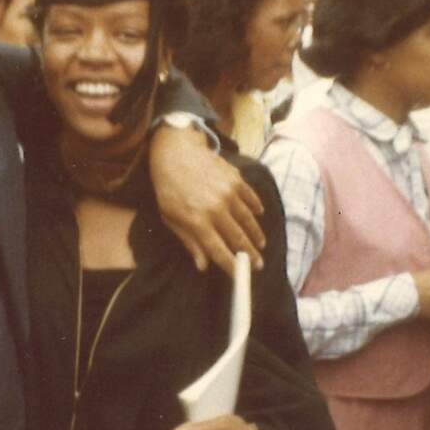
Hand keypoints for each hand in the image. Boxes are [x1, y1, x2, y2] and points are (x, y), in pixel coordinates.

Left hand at [150, 126, 264, 274]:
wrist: (176, 151)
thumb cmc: (169, 188)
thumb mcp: (170, 218)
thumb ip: (189, 241)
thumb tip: (203, 266)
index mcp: (197, 221)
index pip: (219, 251)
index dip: (232, 267)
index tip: (241, 277)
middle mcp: (216, 209)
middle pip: (238, 239)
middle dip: (250, 256)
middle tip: (258, 265)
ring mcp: (228, 193)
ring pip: (248, 221)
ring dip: (256, 235)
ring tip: (260, 245)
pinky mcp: (236, 179)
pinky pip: (251, 199)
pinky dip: (256, 209)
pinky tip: (258, 216)